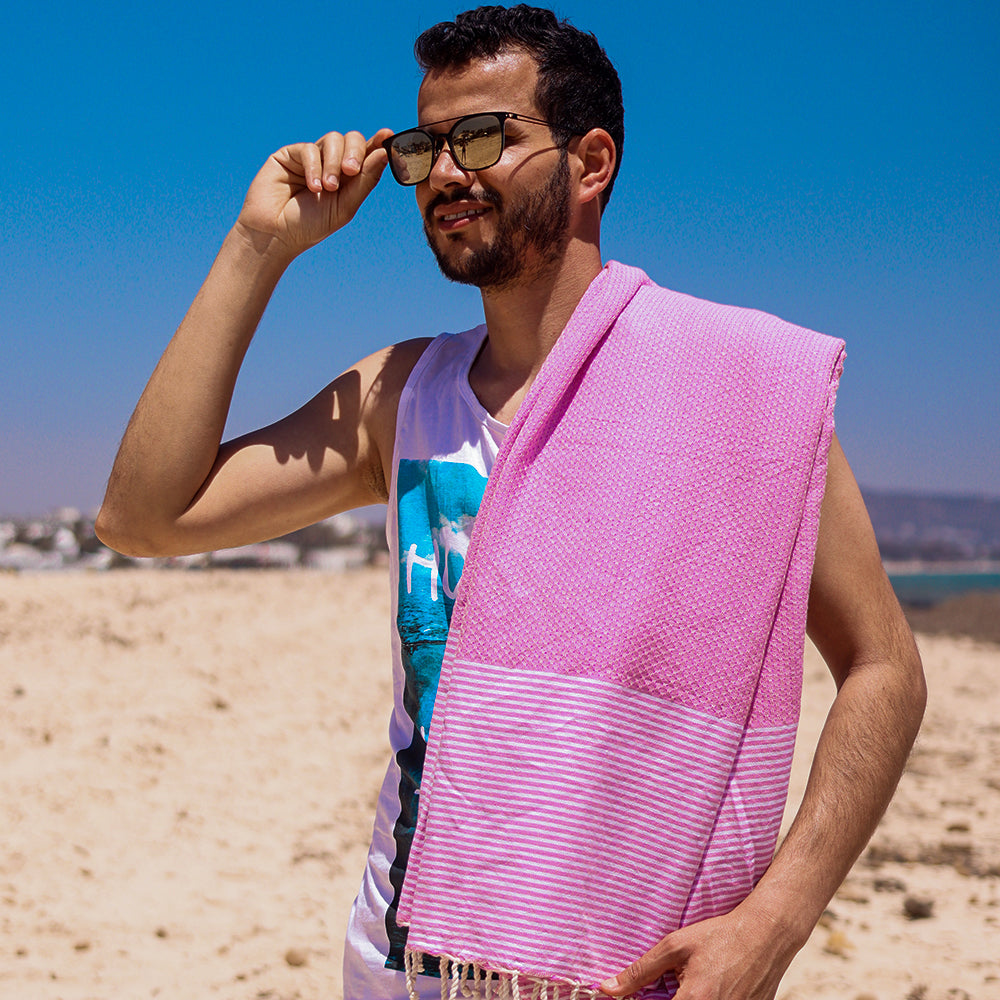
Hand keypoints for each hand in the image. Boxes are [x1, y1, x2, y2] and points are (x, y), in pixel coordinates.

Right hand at [235, 128, 392, 259]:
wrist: (275, 234)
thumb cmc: (311, 226)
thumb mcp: (345, 206)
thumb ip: (365, 180)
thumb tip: (384, 153)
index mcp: (349, 178)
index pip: (367, 155)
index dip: (378, 143)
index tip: (387, 135)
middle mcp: (331, 164)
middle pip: (352, 140)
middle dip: (355, 152)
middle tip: (350, 171)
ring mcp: (312, 157)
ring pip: (333, 139)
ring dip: (333, 163)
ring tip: (327, 188)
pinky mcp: (291, 154)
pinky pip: (310, 149)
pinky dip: (314, 167)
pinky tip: (312, 187)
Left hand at [599, 899, 801, 999]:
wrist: (766, 936)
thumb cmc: (719, 936)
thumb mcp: (675, 946)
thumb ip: (640, 971)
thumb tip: (606, 988)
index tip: (639, 996)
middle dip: (669, 999)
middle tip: (674, 985)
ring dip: (687, 999)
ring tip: (693, 984)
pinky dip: (707, 999)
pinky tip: (711, 986)